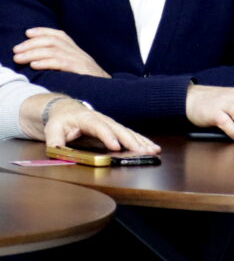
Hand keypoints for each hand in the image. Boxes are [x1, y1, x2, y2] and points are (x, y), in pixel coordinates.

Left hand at [12, 27, 109, 76]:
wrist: (111, 93)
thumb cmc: (90, 85)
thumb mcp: (78, 71)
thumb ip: (64, 63)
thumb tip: (41, 61)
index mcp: (78, 52)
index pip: (60, 35)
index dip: (43, 31)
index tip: (28, 33)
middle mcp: (79, 53)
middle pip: (53, 41)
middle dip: (31, 44)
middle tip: (16, 50)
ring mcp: (81, 61)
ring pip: (54, 50)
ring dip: (32, 53)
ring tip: (18, 58)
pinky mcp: (81, 71)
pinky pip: (61, 63)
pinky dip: (45, 62)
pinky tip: (34, 65)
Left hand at [23, 95, 159, 153]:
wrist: (66, 109)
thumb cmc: (60, 120)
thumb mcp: (52, 130)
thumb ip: (55, 141)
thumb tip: (57, 151)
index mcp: (87, 118)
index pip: (99, 127)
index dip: (108, 137)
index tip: (116, 147)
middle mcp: (103, 119)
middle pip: (120, 130)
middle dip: (132, 141)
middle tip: (143, 151)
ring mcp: (111, 124)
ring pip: (128, 132)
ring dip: (142, 141)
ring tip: (154, 150)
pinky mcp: (115, 129)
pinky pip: (131, 134)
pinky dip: (142, 141)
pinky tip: (152, 147)